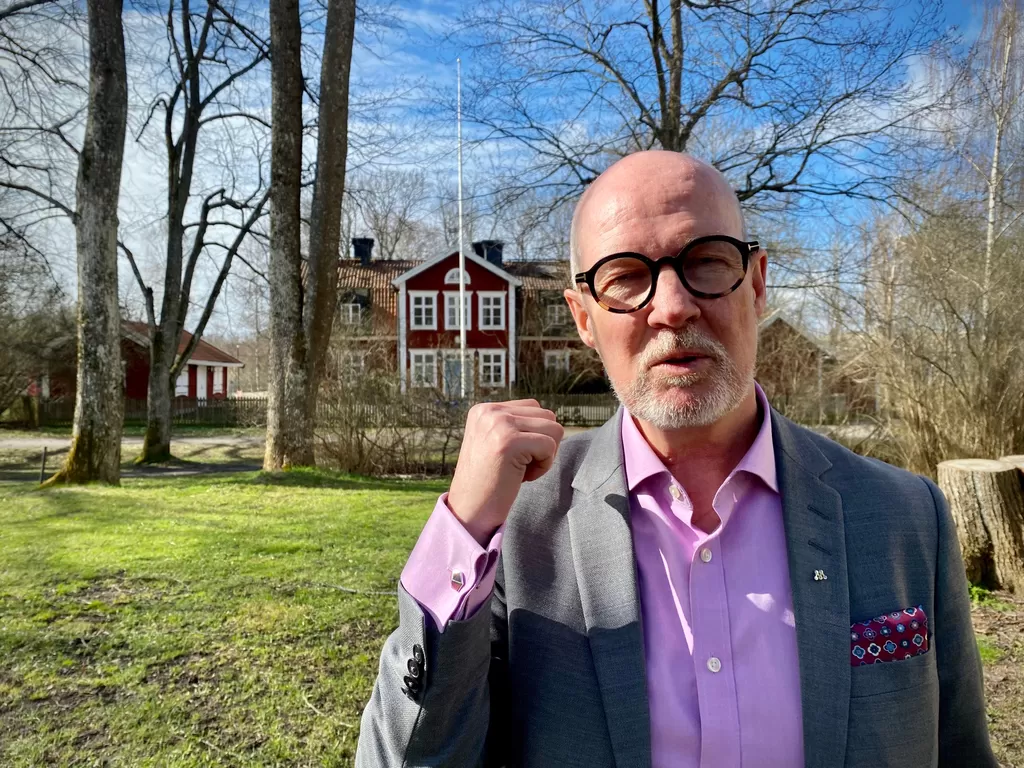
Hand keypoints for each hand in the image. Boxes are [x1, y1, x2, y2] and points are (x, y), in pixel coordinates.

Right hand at [447, 399, 564, 544]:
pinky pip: (550, 447)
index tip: (514, 456)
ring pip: (554, 429)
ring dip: (545, 455)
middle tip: (519, 466)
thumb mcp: (495, 442)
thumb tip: (552, 419)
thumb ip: (516, 425)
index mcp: (484, 409)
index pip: (533, 407)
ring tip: (521, 470)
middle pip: (547, 416)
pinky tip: (522, 477)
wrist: (469, 512)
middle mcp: (490, 411)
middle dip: (543, 443)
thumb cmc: (488, 482)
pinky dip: (543, 467)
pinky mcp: (510, 442)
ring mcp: (499, 424)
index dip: (534, 435)